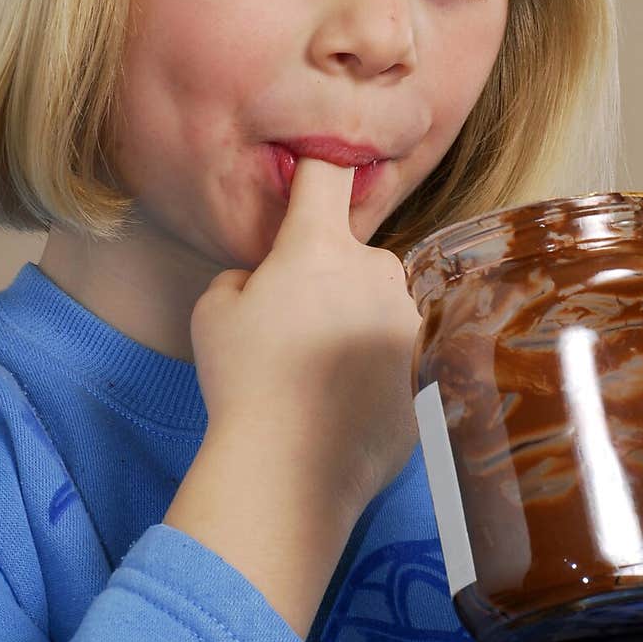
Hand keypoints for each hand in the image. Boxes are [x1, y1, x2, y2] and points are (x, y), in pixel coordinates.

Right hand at [189, 157, 421, 519]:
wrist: (290, 473)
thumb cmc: (243, 384)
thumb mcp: (213, 311)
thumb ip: (245, 274)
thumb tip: (266, 278)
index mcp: (320, 248)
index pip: (328, 175)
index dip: (319, 168)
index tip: (316, 177)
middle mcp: (376, 271)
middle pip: (356, 253)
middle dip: (333, 278)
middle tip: (298, 328)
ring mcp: (408, 319)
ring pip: (382, 303)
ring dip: (360, 322)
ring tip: (324, 374)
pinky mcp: (429, 365)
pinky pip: (403, 350)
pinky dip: (381, 367)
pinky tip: (348, 401)